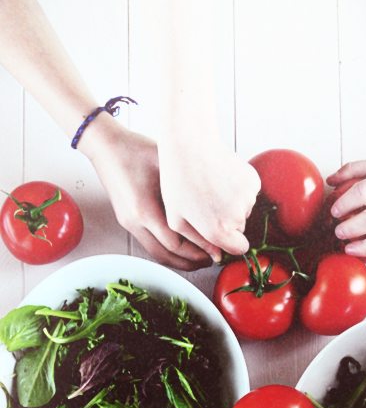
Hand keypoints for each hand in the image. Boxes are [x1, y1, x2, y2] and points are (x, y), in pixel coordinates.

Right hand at [82, 120, 210, 270]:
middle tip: (213, 259)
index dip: (199, 250)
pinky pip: (150, 246)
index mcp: (145, 209)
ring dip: (180, 261)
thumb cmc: (136, 149)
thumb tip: (216, 209)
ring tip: (201, 259)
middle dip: (192, 261)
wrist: (105, 146)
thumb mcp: (166, 165)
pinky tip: (183, 249)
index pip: (176, 243)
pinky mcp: (127, 222)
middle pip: (167, 255)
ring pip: (157, 255)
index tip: (218, 251)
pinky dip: (168, 252)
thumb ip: (186, 189)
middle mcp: (135, 222)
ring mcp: (129, 224)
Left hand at [159, 140, 260, 260]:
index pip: (239, 249)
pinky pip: (249, 193)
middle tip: (206, 203)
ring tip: (211, 187)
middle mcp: (237, 217)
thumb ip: (198, 241)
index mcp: (218, 230)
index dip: (230, 242)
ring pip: (244, 210)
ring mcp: (248, 198)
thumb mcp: (177, 219)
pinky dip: (238, 189)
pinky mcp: (253, 181)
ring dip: (232, 203)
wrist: (189, 144)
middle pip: (240, 228)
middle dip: (227, 221)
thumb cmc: (177, 181)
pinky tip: (221, 178)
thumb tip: (216, 256)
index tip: (221, 233)